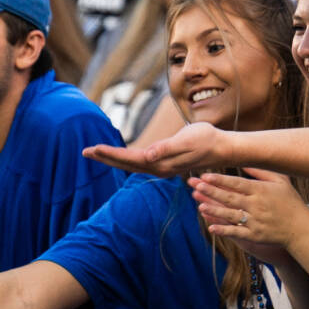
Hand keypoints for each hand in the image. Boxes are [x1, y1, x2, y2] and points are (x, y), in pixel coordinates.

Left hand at [84, 122, 230, 176]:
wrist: (223, 147)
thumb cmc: (206, 139)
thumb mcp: (187, 140)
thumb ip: (167, 148)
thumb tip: (148, 156)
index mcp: (161, 162)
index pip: (129, 159)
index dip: (110, 154)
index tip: (93, 148)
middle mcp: (159, 168)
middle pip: (126, 164)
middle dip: (105, 157)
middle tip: (85, 152)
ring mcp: (162, 167)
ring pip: (131, 164)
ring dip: (113, 159)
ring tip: (96, 152)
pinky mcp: (165, 164)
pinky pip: (139, 163)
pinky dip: (125, 159)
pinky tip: (120, 157)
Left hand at [192, 168, 308, 265]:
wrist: (301, 229)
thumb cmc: (291, 203)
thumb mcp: (281, 182)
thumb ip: (262, 172)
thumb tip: (245, 162)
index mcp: (261, 191)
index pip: (237, 184)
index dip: (220, 180)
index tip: (205, 175)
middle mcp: (257, 206)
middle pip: (230, 197)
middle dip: (211, 191)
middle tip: (195, 185)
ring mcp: (255, 222)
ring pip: (230, 215)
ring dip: (214, 210)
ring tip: (199, 204)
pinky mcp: (255, 236)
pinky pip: (236, 233)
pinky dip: (224, 230)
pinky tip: (211, 227)